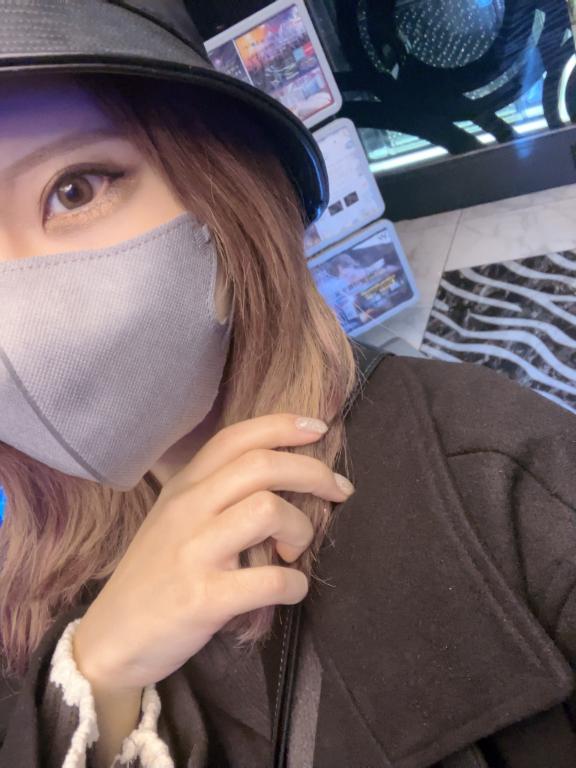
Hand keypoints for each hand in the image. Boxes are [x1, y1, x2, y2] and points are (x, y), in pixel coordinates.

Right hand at [73, 413, 354, 690]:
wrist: (113, 637)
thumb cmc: (156, 573)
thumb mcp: (175, 518)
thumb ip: (217, 491)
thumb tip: (283, 477)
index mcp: (184, 486)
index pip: (236, 438)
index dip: (283, 426)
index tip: (318, 429)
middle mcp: (187, 509)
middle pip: (262, 465)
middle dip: (314, 472)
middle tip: (339, 491)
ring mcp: (194, 552)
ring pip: (268, 510)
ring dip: (300, 529)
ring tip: (292, 551)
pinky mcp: (202, 598)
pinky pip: (270, 580)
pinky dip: (294, 584)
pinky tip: (290, 589)